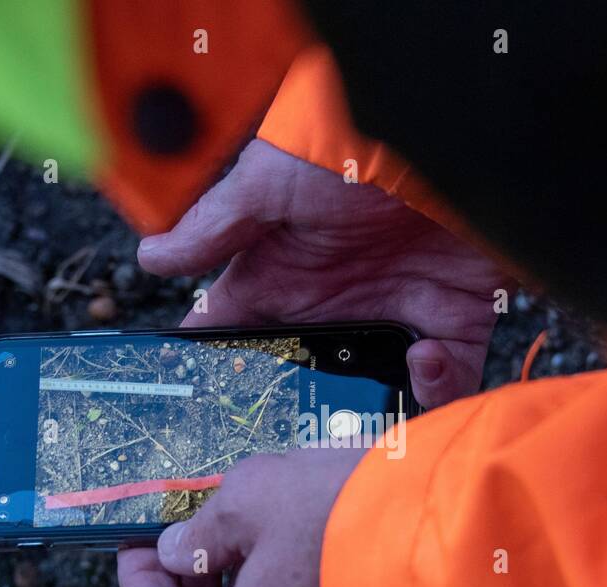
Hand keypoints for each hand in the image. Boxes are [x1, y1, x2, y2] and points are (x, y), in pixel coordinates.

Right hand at [137, 139, 509, 407]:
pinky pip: (447, 383)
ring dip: (372, 411)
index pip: (239, 337)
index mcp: (284, 278)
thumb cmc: (357, 145)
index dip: (222, 374)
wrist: (455, 133)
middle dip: (306, 413)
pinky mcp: (455, 323)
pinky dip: (438, 389)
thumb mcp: (273, 180)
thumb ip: (217, 226)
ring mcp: (395, 316)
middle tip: (304, 433)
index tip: (210, 409)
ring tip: (372, 396)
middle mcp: (337, 306)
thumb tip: (151, 257)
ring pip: (376, 394)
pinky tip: (425, 356)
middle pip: (311, 383)